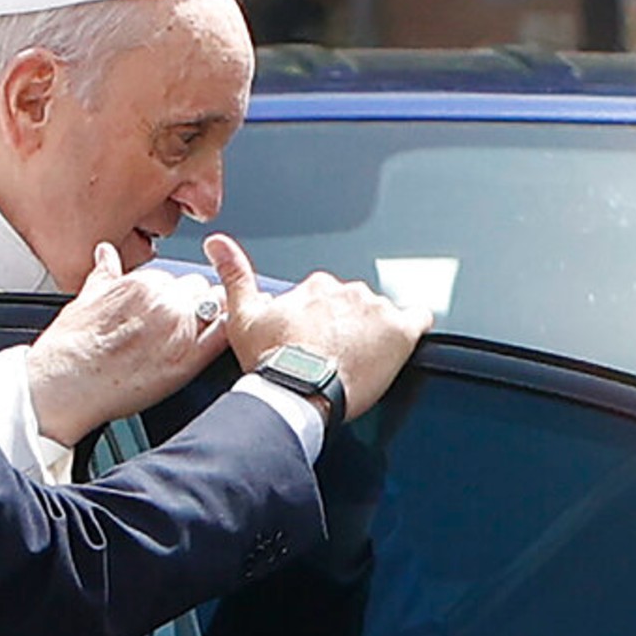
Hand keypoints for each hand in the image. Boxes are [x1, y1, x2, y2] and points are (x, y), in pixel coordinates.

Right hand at [27, 242, 230, 445]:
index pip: (177, 279)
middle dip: (191, 305)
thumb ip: (104, 273)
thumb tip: (106, 254)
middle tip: (170, 329)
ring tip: (182, 342)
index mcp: (144, 283)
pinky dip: (222, 338)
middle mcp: (166, 300)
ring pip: (215, 310)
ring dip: (207, 320)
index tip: (160, 312)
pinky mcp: (189, 359)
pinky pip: (221, 338)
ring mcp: (180, 329)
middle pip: (200, 291)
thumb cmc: (71, 346)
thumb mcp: (85, 298)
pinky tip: (209, 347)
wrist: (66, 382)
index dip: (172, 296)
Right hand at [203, 233, 431, 423]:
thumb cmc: (272, 360)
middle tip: (333, 354)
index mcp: (316, 287)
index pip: (326, 298)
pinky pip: (418, 319)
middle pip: (354, 306)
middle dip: (346, 326)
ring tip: (358, 360)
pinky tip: (400, 345)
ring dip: (372, 332)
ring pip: (380, 315)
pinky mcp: (400, 333)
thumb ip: (234, 274)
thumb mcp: (243, 315)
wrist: (298, 391)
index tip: (313, 340)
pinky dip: (412, 328)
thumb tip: (217, 243)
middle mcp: (348, 291)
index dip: (319, 321)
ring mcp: (376, 311)